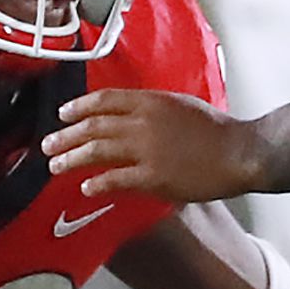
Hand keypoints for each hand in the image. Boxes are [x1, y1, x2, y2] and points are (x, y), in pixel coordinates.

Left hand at [45, 90, 263, 204]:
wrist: (241, 152)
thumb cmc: (218, 130)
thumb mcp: (181, 105)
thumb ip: (153, 109)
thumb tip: (130, 115)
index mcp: (151, 101)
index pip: (104, 100)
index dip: (79, 107)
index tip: (63, 114)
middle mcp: (144, 122)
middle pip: (93, 126)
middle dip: (66, 136)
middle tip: (48, 145)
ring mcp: (147, 150)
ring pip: (97, 151)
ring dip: (72, 158)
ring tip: (56, 166)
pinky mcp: (154, 177)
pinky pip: (116, 179)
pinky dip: (97, 184)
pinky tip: (86, 188)